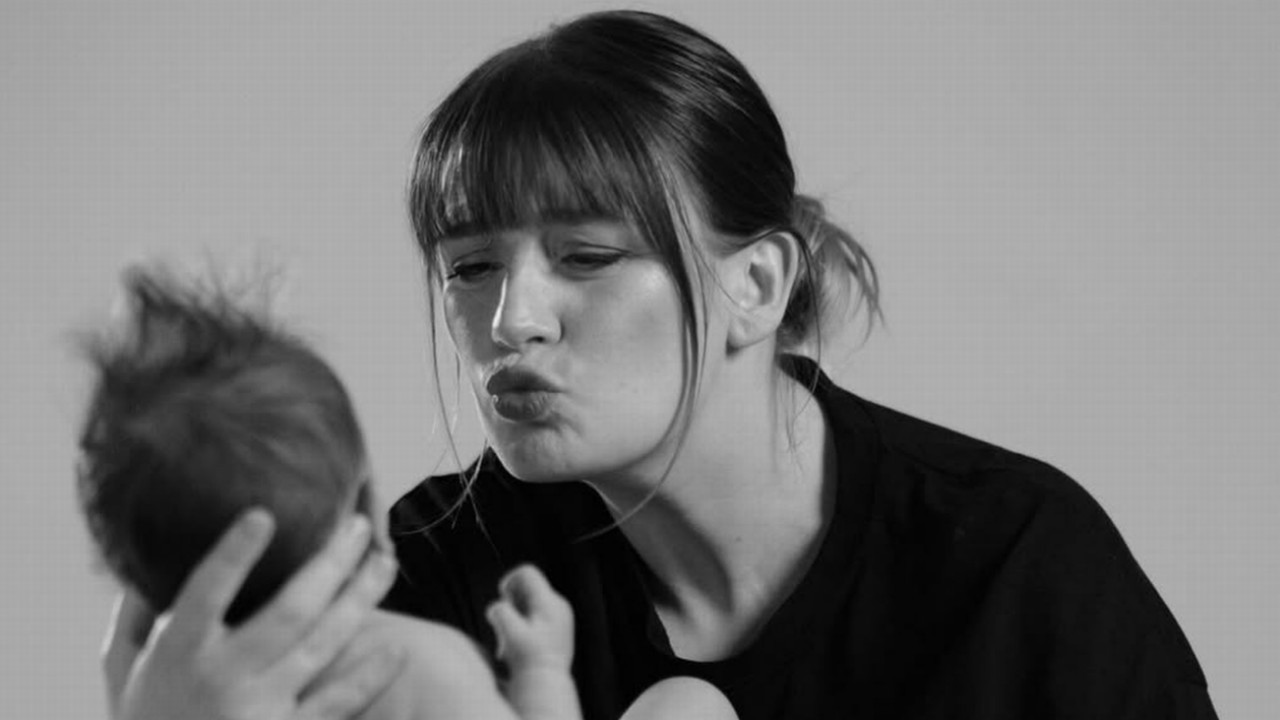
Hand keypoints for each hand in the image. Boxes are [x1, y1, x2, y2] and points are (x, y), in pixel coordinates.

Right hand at [103, 510, 403, 719]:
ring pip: (324, 645)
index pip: (206, 593)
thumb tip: (147, 562)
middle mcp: (223, 678)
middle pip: (290, 611)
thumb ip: (133, 619)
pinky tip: (397, 647)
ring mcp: (260, 709)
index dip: (234, 555)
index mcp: (177, 653)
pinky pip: (338, 702)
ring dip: (360, 600)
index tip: (263, 514)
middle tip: (357, 525)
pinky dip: (370, 677)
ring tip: (385, 561)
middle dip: (331, 563)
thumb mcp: (121, 672)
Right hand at [485, 564, 573, 672]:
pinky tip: (515, 646)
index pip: (527, 573)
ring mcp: (559, 618)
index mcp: (549, 602)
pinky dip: (521, 627)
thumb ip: (500, 613)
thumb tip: (496, 607)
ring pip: (528, 605)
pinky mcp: (556, 630)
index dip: (509, 580)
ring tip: (507, 641)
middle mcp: (557, 606)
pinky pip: (534, 618)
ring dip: (513, 618)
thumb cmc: (530, 660)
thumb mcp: (510, 633)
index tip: (501, 598)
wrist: (548, 684)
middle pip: (526, 589)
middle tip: (503, 625)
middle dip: (509, 603)